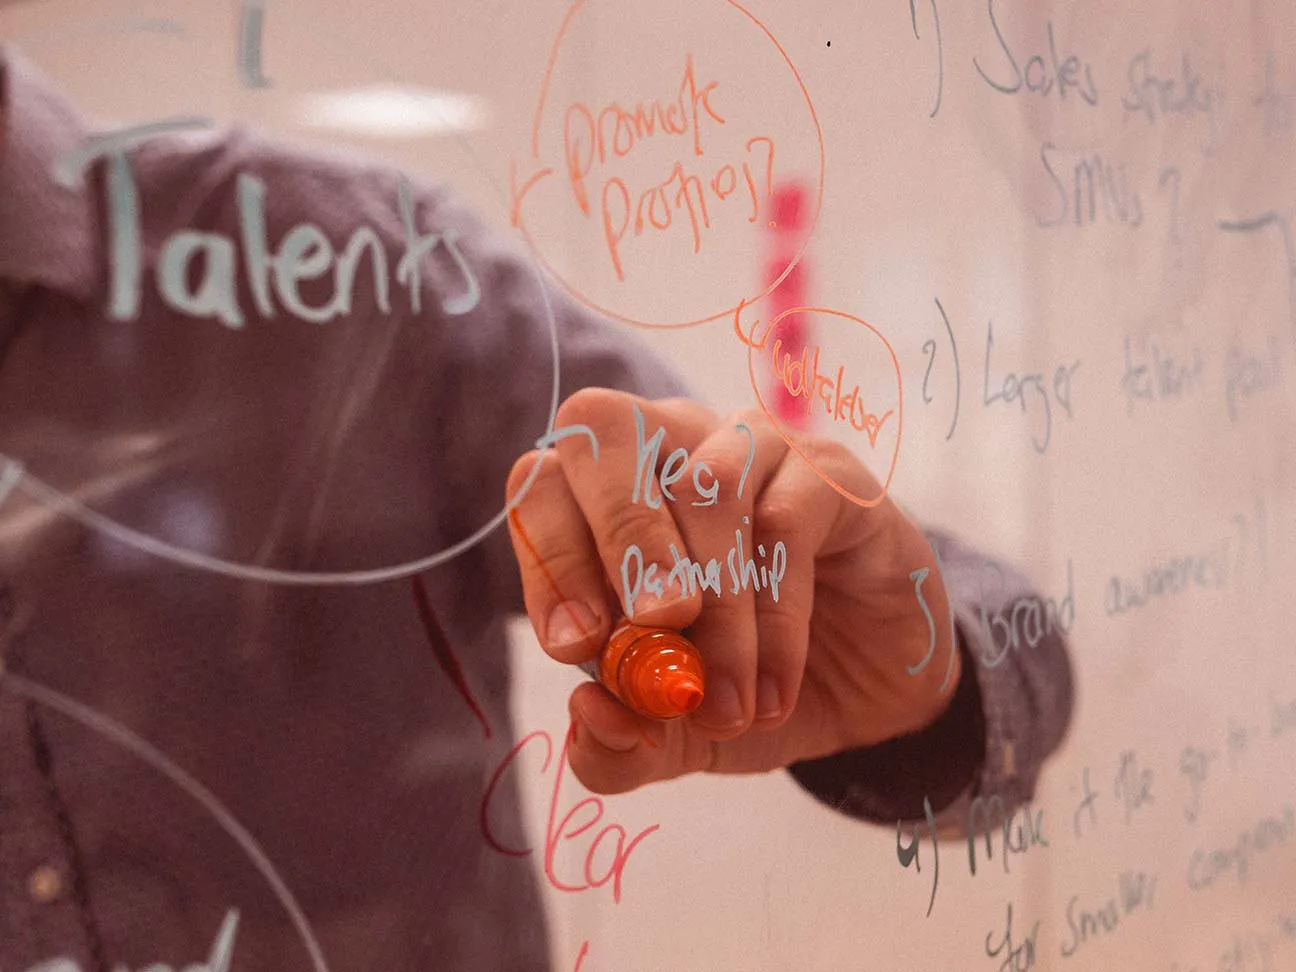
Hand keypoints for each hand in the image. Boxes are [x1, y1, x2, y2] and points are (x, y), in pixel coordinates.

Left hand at [505, 388, 958, 793]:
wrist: (863, 691)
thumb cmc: (742, 685)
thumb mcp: (668, 736)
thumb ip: (616, 742)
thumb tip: (586, 711)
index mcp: (602, 495)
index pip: (541, 482)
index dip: (548, 558)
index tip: (577, 649)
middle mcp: (668, 447)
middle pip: (607, 431)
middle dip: (621, 539)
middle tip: (654, 631)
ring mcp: (749, 447)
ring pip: (706, 488)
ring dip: (714, 610)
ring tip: (723, 707)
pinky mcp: (826, 473)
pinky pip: (787, 521)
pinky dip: (775, 619)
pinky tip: (774, 692)